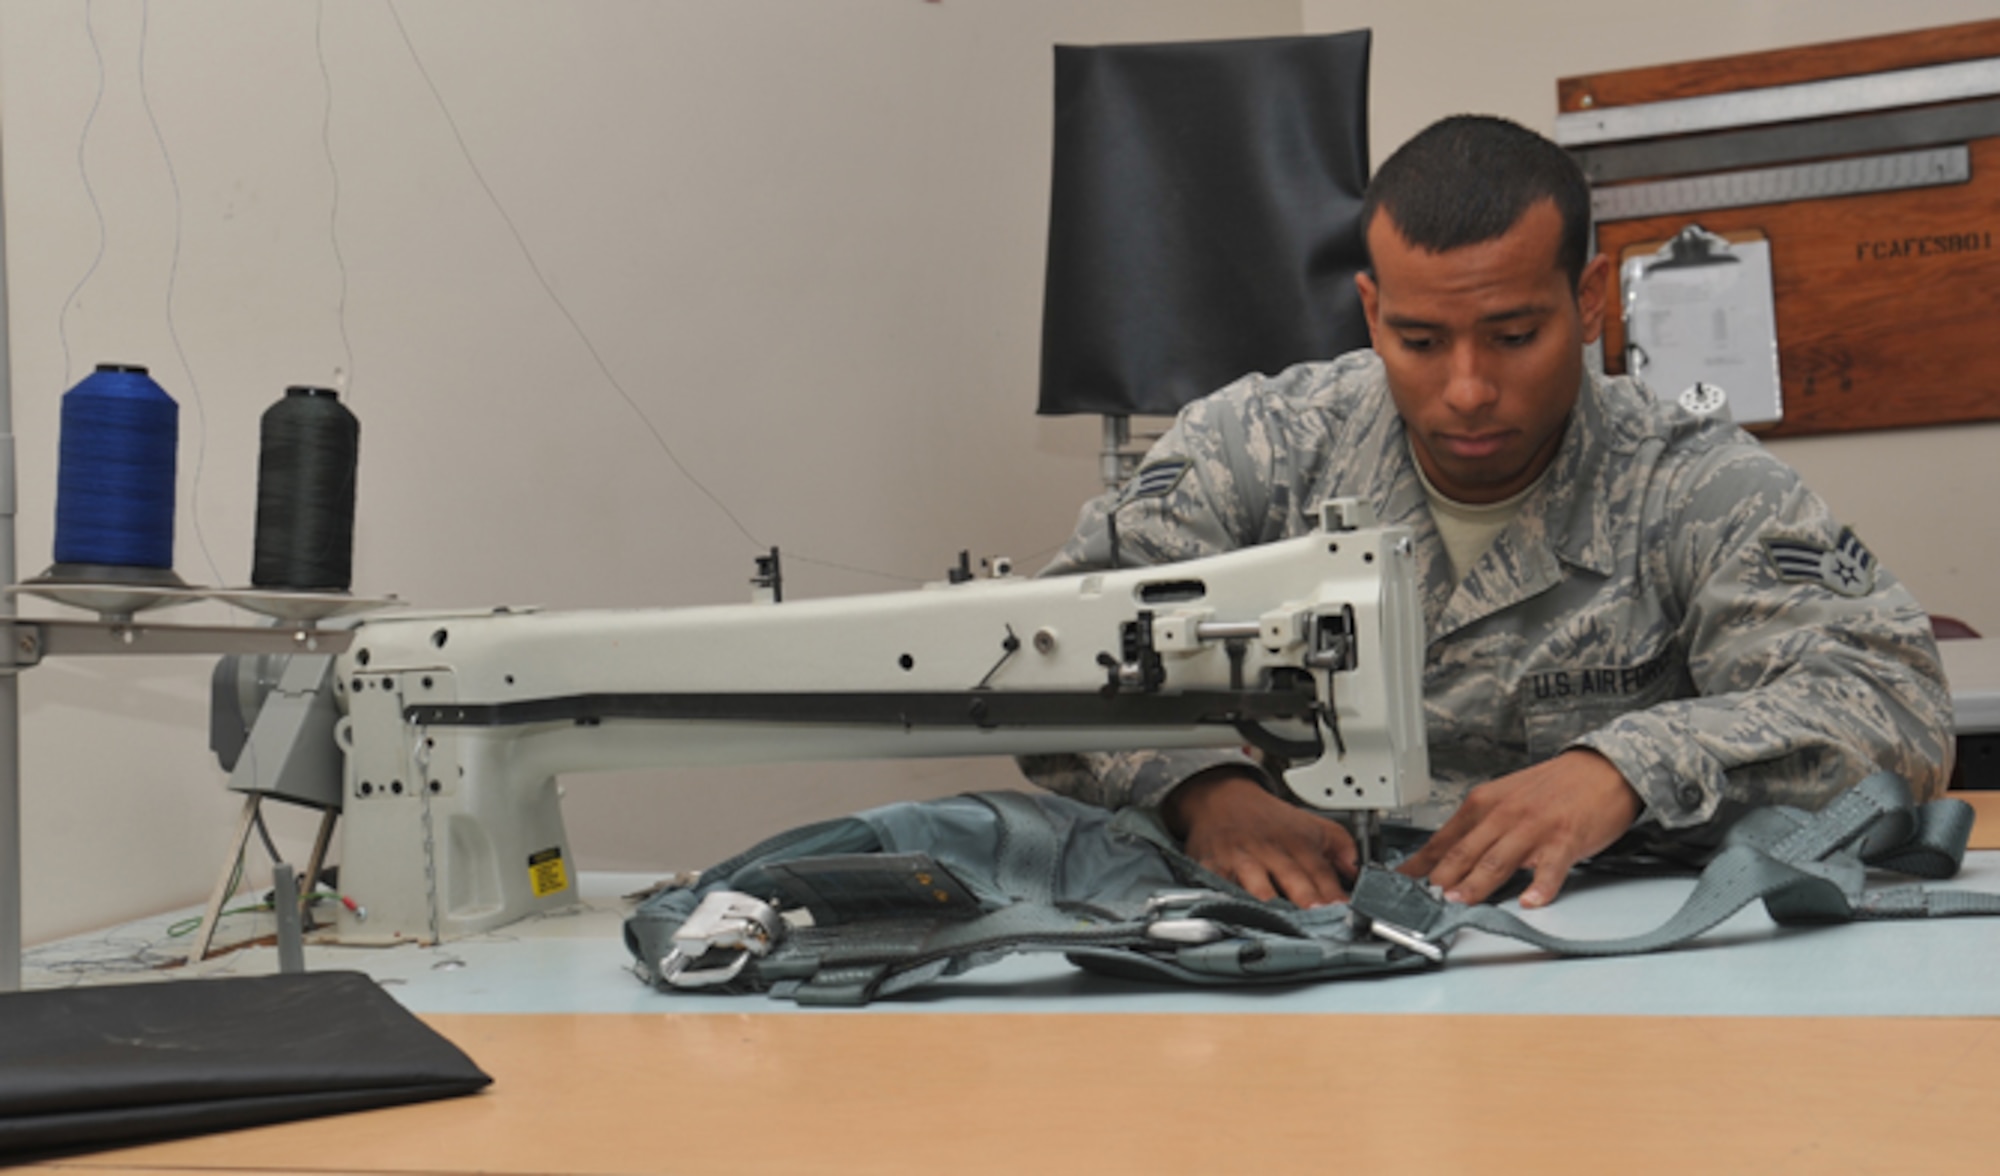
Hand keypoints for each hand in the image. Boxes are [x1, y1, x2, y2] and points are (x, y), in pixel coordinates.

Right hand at [1163, 771, 1356, 906]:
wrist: (1222, 798)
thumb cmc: (1270, 821)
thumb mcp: (1313, 825)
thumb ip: (1343, 849)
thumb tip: (1363, 876)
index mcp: (1297, 842)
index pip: (1321, 871)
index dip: (1334, 892)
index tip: (1346, 911)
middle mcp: (1270, 851)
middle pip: (1291, 876)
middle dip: (1305, 897)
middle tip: (1318, 916)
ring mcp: (1241, 860)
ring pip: (1255, 883)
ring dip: (1268, 902)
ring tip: (1279, 921)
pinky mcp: (1214, 868)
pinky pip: (1220, 887)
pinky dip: (1228, 901)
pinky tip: (1237, 915)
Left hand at [1397, 749, 1640, 907]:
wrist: (1603, 769)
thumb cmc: (1554, 787)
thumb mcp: (1507, 799)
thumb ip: (1479, 827)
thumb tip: (1448, 858)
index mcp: (1484, 803)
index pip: (1443, 839)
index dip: (1420, 865)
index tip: (1400, 884)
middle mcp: (1504, 814)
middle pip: (1464, 851)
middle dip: (1440, 878)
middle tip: (1423, 901)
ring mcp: (1534, 828)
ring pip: (1498, 860)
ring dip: (1476, 883)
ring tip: (1460, 902)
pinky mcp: (1566, 839)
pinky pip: (1550, 867)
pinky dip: (1540, 886)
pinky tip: (1530, 901)